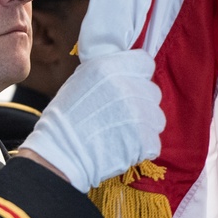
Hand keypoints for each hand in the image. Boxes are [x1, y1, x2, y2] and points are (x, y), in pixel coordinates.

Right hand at [20, 49, 163, 191]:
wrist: (61, 154)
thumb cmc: (63, 121)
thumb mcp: (78, 82)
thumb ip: (106, 73)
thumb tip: (123, 73)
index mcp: (108, 68)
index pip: (144, 63)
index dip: (137, 75)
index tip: (130, 85)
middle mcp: (126, 87)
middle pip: (152, 91)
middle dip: (140, 103)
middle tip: (120, 115)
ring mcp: (138, 113)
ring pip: (156, 117)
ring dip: (143, 126)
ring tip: (121, 133)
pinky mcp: (144, 139)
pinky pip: (153, 142)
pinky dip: (141, 148)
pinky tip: (122, 148)